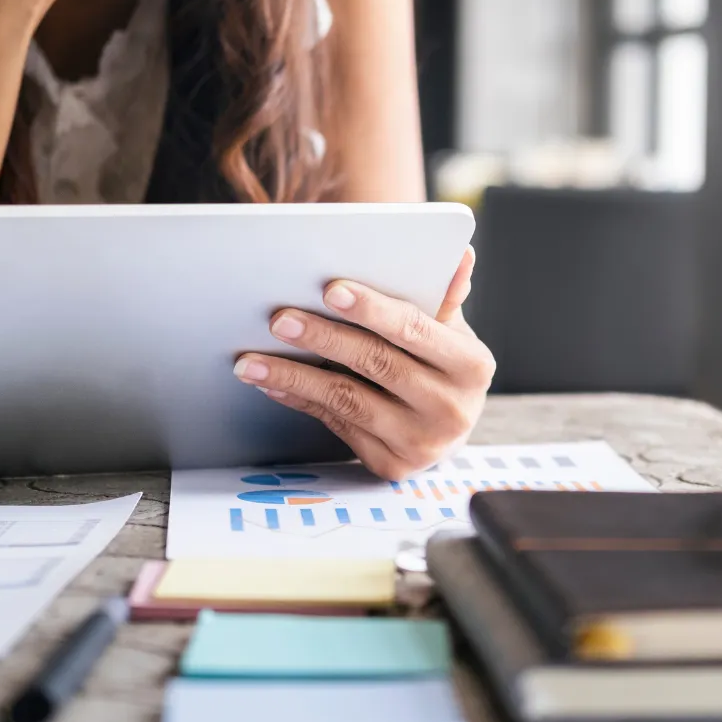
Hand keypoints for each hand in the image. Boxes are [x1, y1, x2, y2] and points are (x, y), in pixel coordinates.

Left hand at [233, 246, 495, 479]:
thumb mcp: (450, 331)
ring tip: (251, 358)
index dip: (372, 309)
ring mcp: (421, 444)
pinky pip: (336, 424)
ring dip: (294, 375)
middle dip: (323, 338)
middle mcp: (451, 409)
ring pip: (347, 399)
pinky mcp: (391, 466)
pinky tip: (272, 382)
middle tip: (279, 319)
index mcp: (470, 366)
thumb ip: (445, 297)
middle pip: (376, 363)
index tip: (331, 290)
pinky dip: (300, 400)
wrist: (448, 429)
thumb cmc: (441, 365)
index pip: (415, 329)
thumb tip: (460, 255)